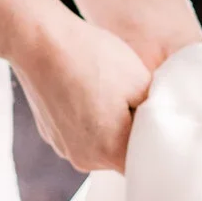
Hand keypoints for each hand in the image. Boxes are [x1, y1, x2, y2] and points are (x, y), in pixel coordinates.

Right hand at [17, 10, 154, 175]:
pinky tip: (87, 89)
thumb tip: (162, 123)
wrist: (39, 40)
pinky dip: (89, 118)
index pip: (144, 161)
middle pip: (122, 155)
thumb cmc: (90, 56)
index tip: (158, 117)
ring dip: (111, 125)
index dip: (155, 140)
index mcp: (109, 151)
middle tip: (135, 97)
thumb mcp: (140, 80)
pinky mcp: (50, 133)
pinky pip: (81, 133)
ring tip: (108, 89)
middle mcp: (83, 159)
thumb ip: (157, 111)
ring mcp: (63, 147)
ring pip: (101, 144)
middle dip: (133, 131)